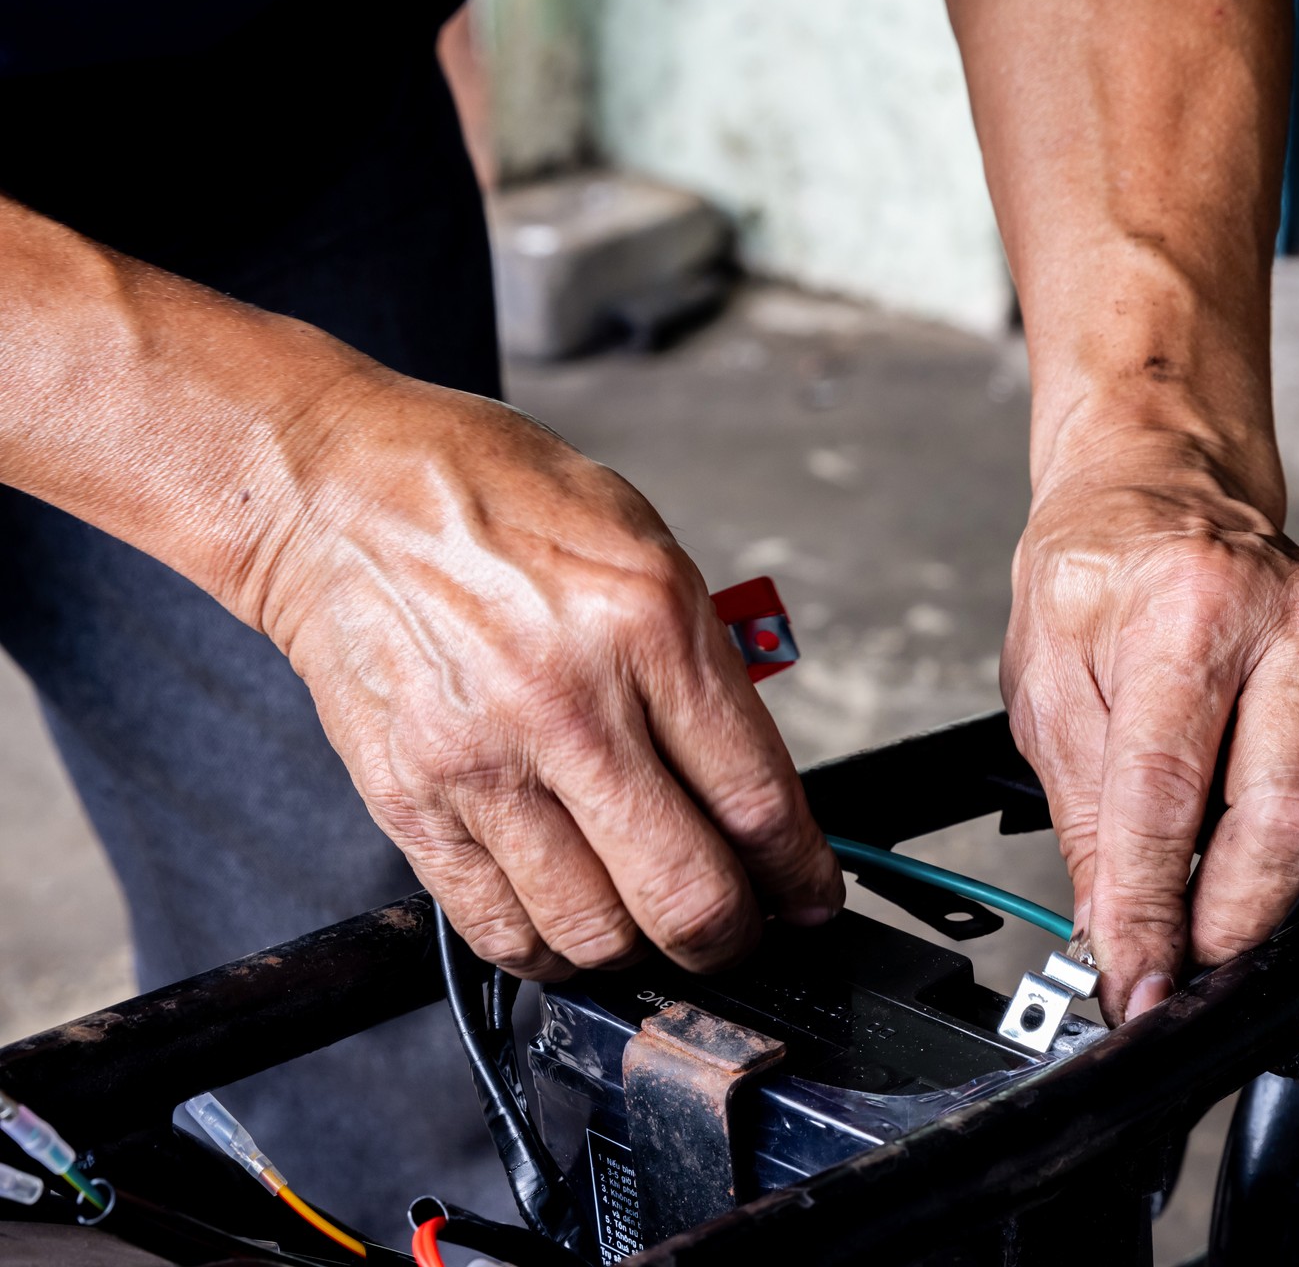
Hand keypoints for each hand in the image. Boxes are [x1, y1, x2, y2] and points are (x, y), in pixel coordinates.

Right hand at [250, 371, 842, 978]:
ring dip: (640, 952)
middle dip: (733, 937)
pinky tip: (569, 922)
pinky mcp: (411, 801)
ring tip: (649, 923)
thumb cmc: (497, 505)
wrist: (341, 495)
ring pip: (595, 932)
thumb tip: (751, 790)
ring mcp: (484, 759)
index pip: (758, 801)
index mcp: (649, 625)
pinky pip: (497, 928)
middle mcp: (570, 700)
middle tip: (739, 930)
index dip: (800, 876)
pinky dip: (548, 950)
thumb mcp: (645, 549)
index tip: (809, 897)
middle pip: (687, 892)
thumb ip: (703, 670)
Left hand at [1004, 425, 1298, 1024]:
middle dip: (1236, 918)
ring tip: (1257, 903)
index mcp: (1184, 611)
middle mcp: (1291, 620)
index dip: (1149, 908)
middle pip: (1289, 812)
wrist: (1159, 497)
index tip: (1136, 981)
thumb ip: (1087, 815)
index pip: (1167, 791)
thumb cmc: (1100, 581)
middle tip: (1192, 955)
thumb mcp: (1048, 687)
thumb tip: (1117, 932)